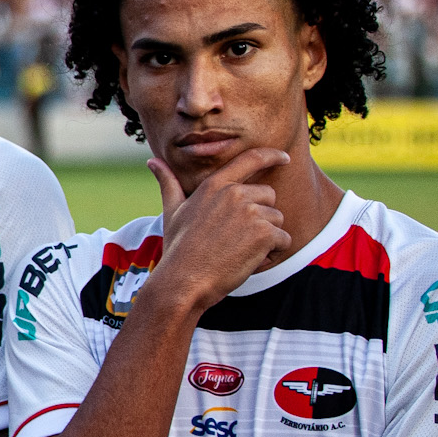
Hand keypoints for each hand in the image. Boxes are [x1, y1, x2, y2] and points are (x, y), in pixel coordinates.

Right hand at [148, 148, 291, 312]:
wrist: (183, 280)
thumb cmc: (177, 248)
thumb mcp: (171, 211)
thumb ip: (168, 183)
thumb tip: (153, 161)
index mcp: (214, 185)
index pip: (250, 159)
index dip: (271, 156)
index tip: (284, 158)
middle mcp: (234, 193)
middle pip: (268, 196)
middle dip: (261, 217)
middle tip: (236, 239)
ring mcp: (251, 212)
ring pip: (277, 220)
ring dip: (266, 238)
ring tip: (239, 251)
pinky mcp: (264, 233)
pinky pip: (283, 240)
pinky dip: (272, 254)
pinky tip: (248, 261)